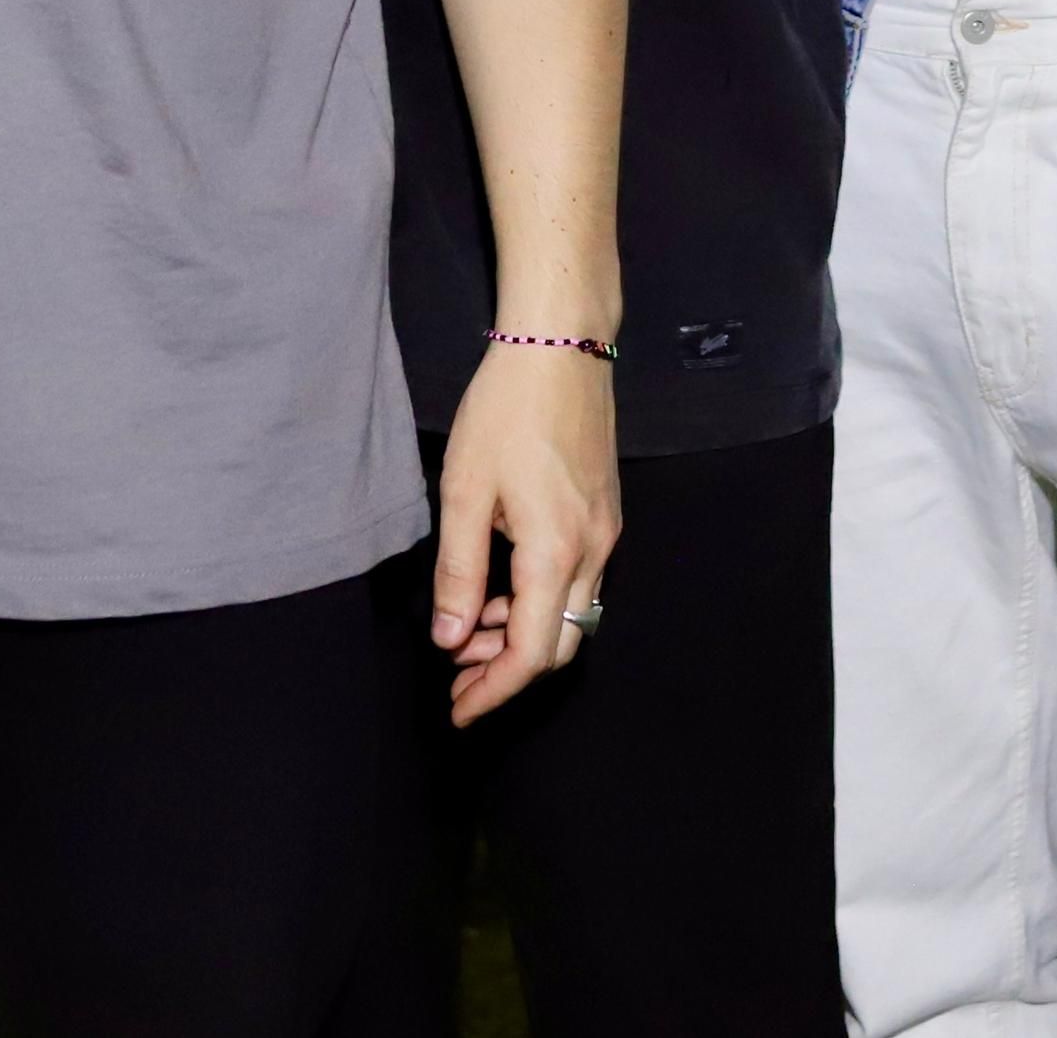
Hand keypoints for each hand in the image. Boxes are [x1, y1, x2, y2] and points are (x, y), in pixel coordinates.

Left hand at [430, 339, 620, 726]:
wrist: (560, 346)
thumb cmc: (506, 411)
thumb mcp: (465, 491)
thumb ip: (459, 572)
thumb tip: (450, 639)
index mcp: (556, 552)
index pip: (533, 653)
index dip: (494, 691)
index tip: (458, 710)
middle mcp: (594, 551)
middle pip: (562, 644)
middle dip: (509, 671)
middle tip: (457, 676)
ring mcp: (606, 532)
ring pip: (572, 614)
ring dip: (524, 635)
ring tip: (469, 630)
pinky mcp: (604, 513)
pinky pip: (578, 581)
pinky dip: (540, 602)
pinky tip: (501, 587)